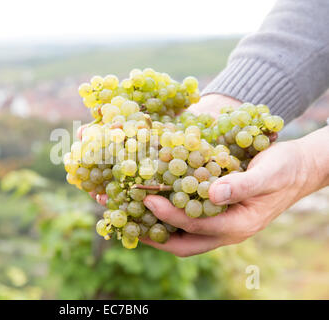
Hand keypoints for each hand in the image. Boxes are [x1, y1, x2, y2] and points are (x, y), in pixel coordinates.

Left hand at [140, 126, 328, 256]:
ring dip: (158, 229)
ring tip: (132, 218)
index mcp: (239, 225)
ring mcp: (221, 225)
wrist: (298, 169)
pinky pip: (189, 224)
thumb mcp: (269, 173)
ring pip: (185, 238)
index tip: (148, 200)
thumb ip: (243, 185)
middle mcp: (227, 231)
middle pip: (185, 244)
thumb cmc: (285, 168)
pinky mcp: (217, 215)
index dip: (171, 215)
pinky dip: (169, 218)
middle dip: (155, 237)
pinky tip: (154, 204)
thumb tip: (212, 194)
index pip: (197, 226)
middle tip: (128, 222)